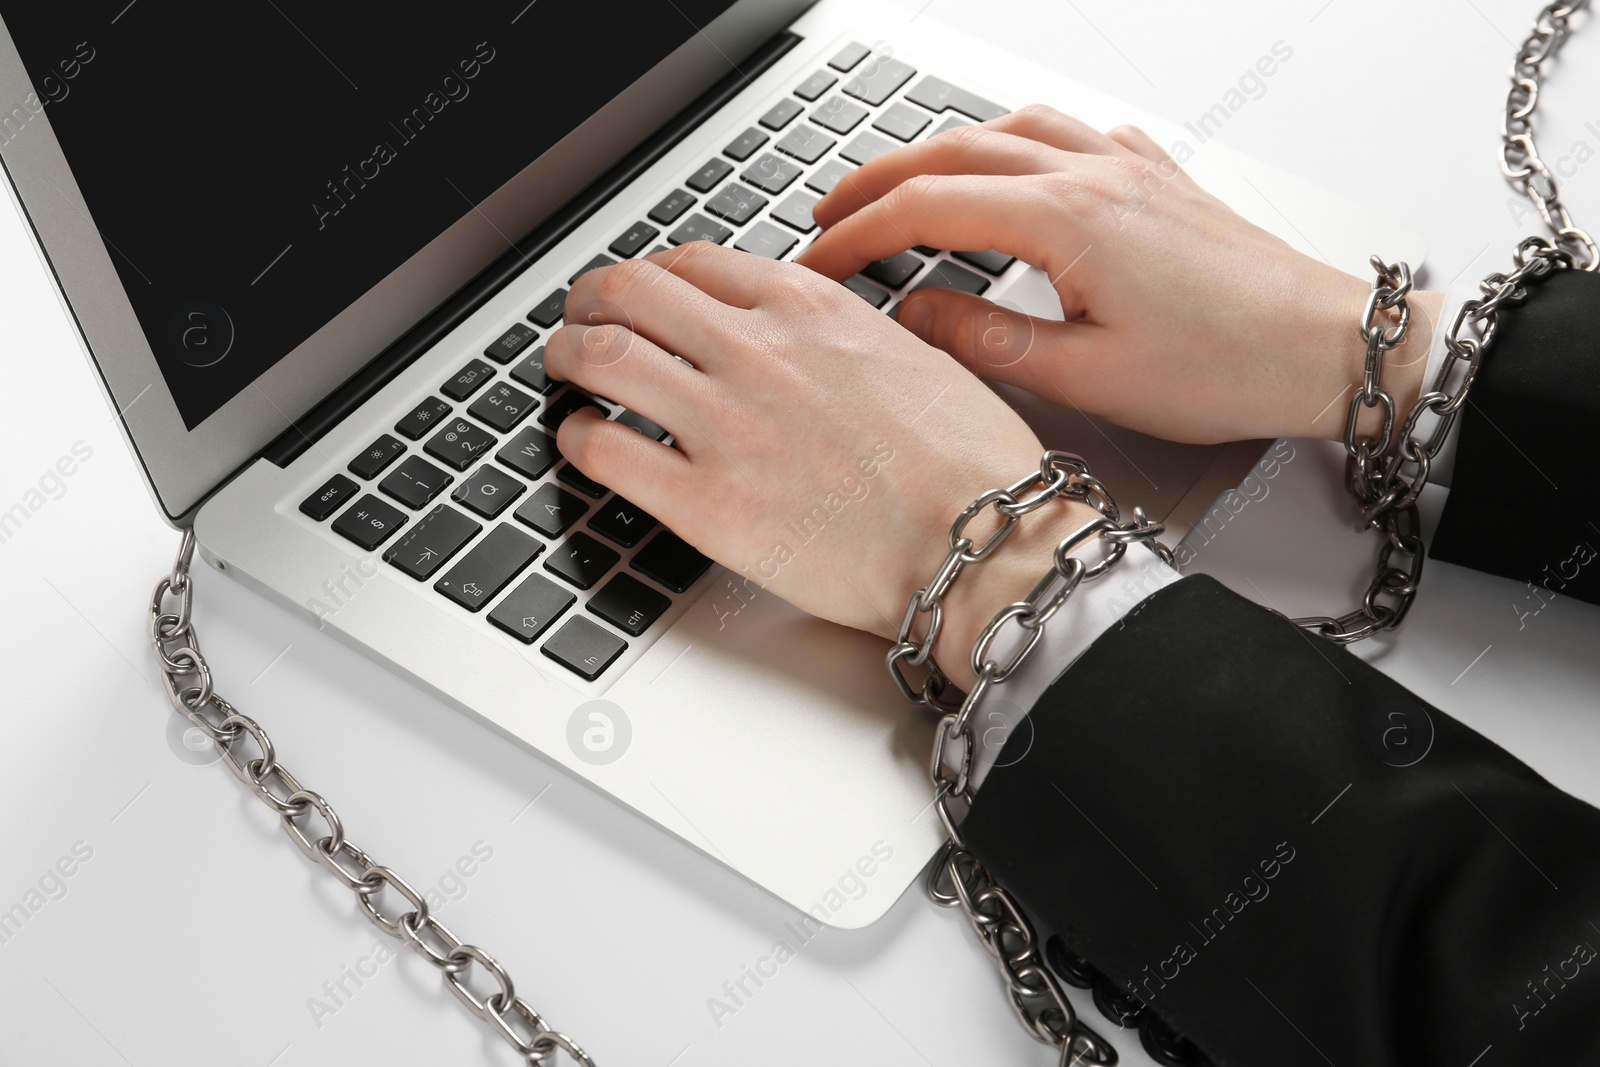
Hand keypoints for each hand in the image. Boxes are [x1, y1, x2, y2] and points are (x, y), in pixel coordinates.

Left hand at [544, 244, 1101, 685]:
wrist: (981, 546)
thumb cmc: (970, 466)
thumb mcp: (919, 359)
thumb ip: (849, 335)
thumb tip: (820, 335)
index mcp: (810, 310)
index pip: (695, 263)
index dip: (653, 273)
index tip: (644, 291)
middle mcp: (755, 352)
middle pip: (630, 292)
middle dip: (590, 299)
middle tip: (579, 318)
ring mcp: (723, 424)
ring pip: (601, 357)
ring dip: (567, 355)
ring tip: (563, 368)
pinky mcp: (704, 503)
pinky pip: (604, 452)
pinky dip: (576, 438)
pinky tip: (581, 441)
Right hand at [797, 104, 1442, 444]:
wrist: (1329, 347)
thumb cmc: (1229, 366)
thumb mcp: (1089, 377)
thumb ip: (988, 342)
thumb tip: (915, 317)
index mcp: (1068, 220)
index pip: (927, 208)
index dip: (858, 234)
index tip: (818, 261)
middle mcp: (1094, 174)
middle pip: (953, 151)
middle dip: (876, 180)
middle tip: (827, 212)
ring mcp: (1127, 165)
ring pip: (1005, 130)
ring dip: (937, 152)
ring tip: (896, 184)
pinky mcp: (1155, 176)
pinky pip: (1063, 132)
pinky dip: (1009, 142)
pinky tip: (1005, 167)